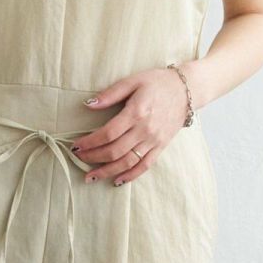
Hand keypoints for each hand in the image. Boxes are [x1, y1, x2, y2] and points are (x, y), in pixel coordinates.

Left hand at [72, 66, 193, 184]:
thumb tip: (88, 104)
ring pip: (127, 162)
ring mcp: (154, 141)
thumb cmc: (157, 83)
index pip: (108, 133)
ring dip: (107, 172)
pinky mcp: (161, 147)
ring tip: (91, 177)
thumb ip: (110, 94)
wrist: (186, 90)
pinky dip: (130, 176)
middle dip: (94, 157)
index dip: (90, 142)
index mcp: (136, 112)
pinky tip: (116, 181)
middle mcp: (145, 130)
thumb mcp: (133, 81)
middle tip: (78, 159)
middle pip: (115, 151)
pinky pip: (144, 166)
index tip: (76, 145)